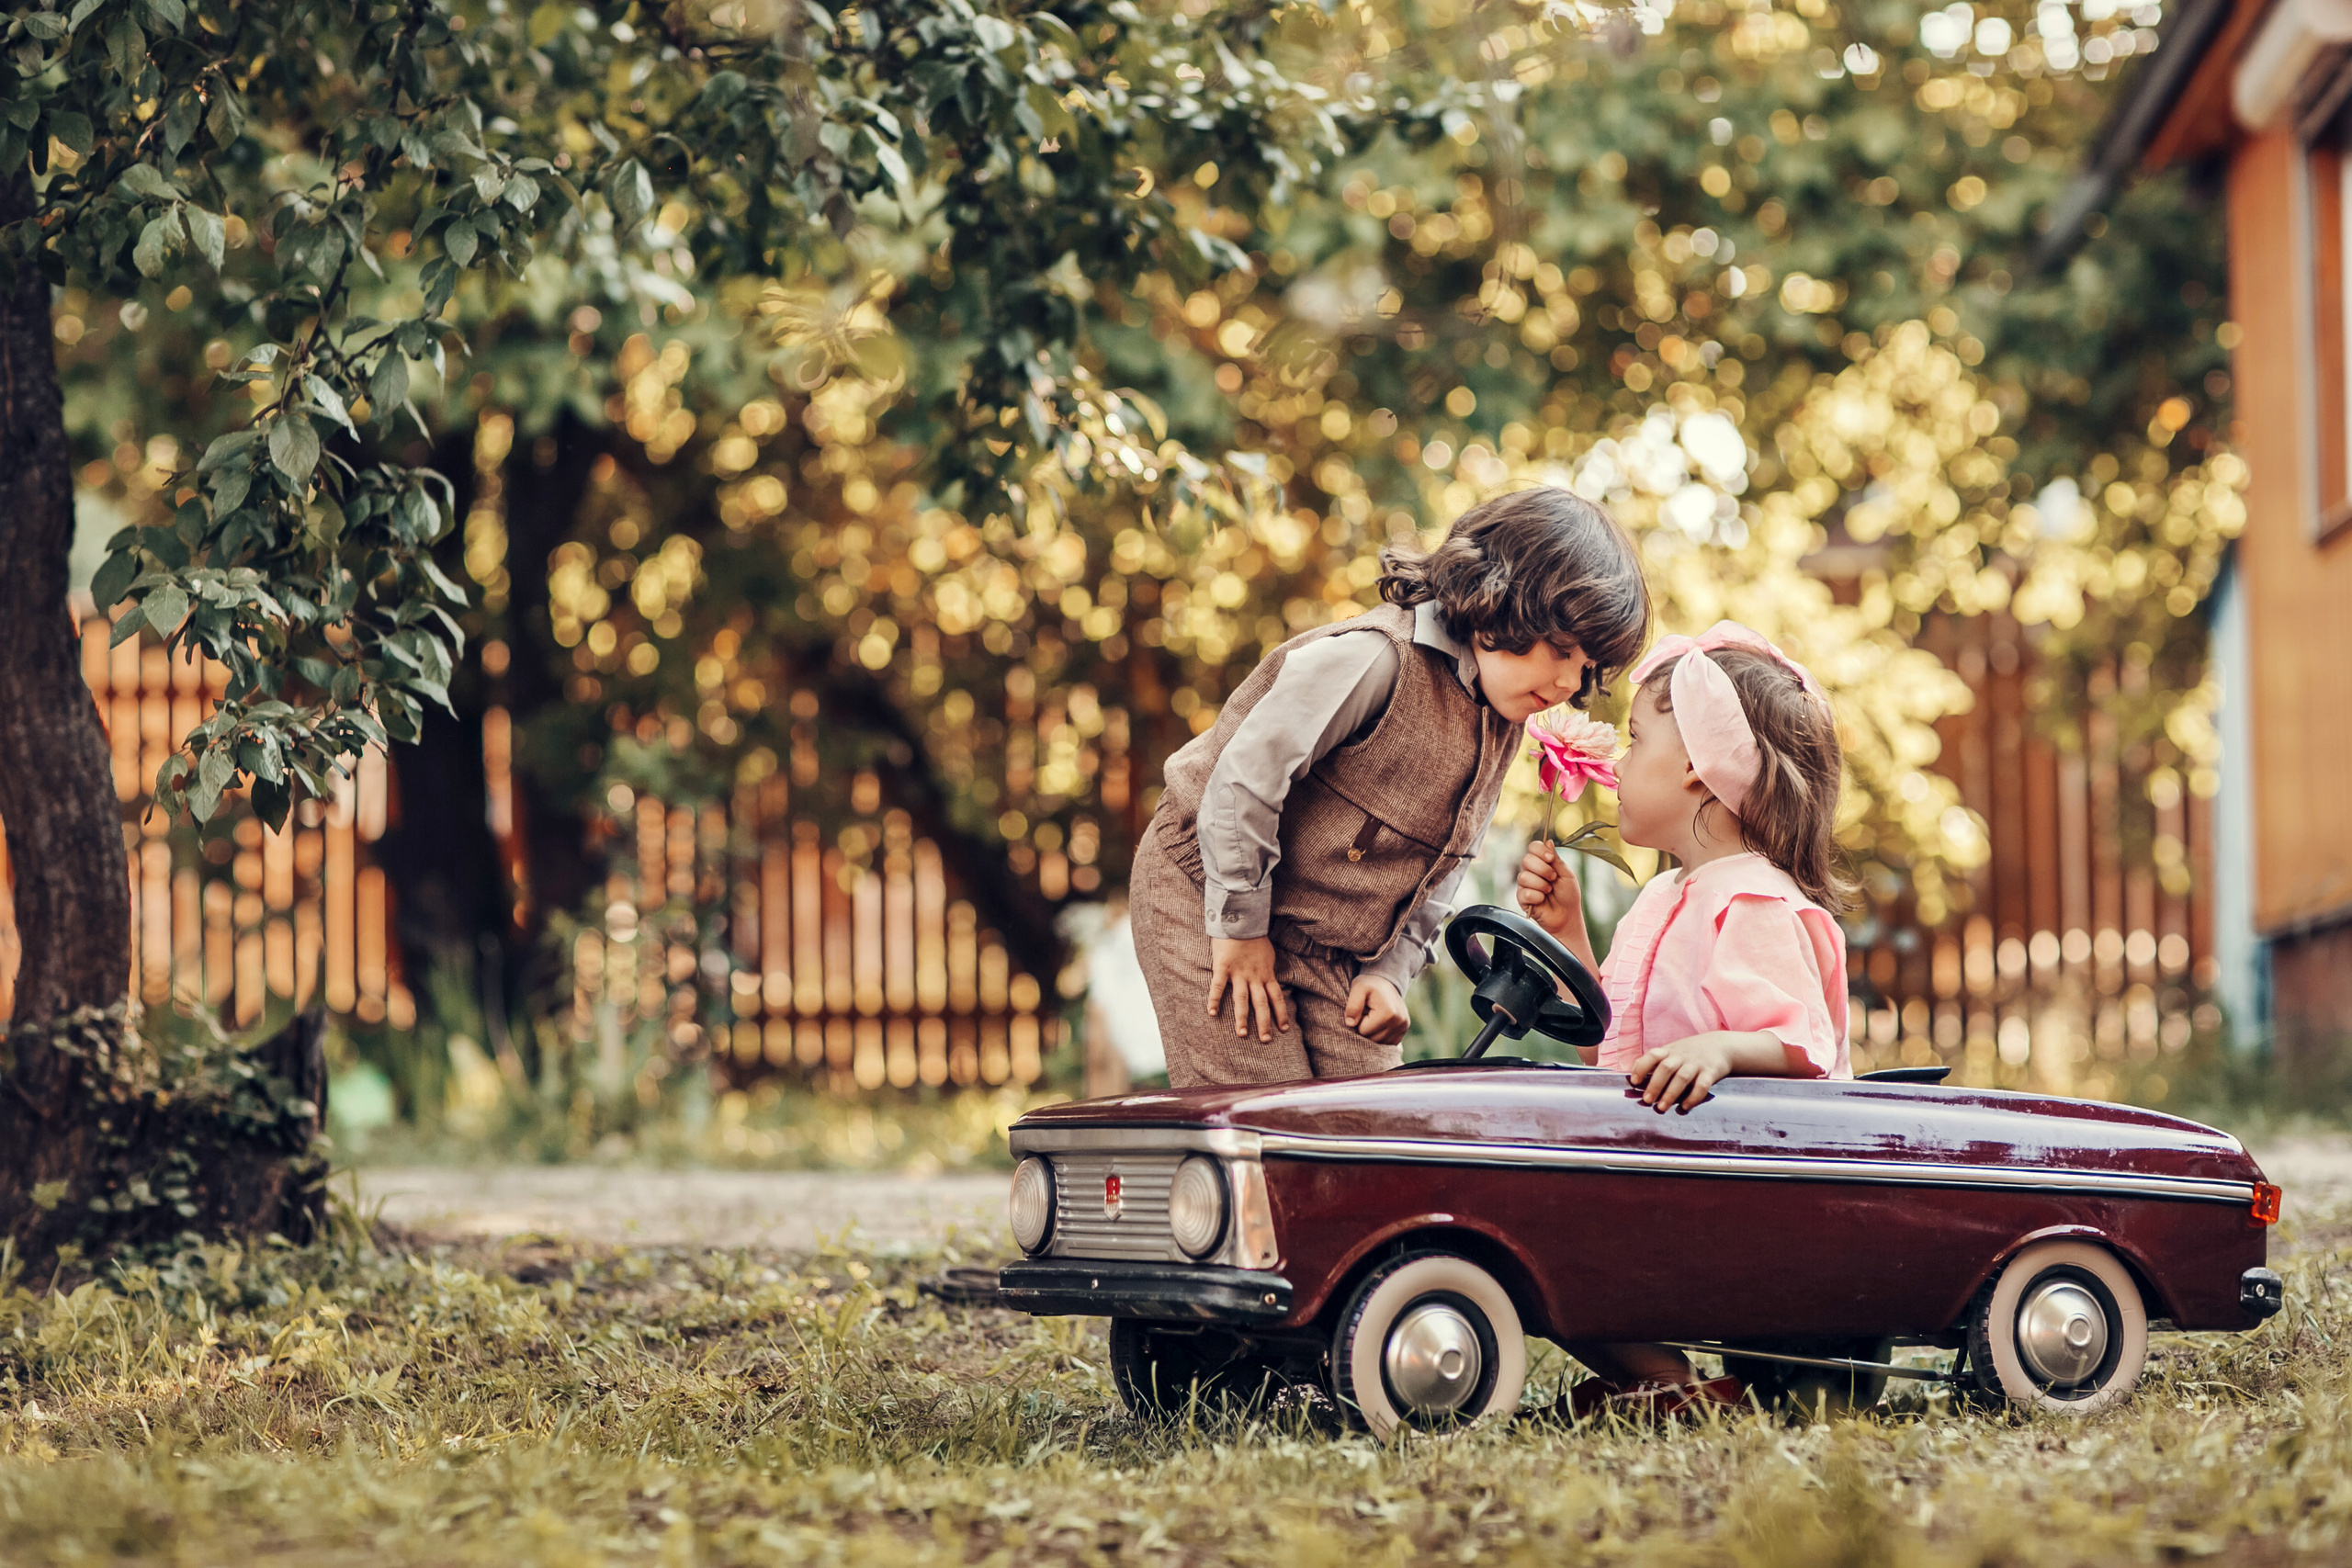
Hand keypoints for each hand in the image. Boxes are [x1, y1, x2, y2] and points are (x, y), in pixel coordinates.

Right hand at [1208, 937, 1292, 1041]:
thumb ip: (1267, 969)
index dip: (1281, 1013)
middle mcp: (1254, 976)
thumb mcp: (1268, 954)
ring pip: (1242, 999)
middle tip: (1266, 1040)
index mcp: (1266, 973)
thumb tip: (1271, 978)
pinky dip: (1215, 1000)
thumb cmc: (1254, 937)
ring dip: (1242, 1017)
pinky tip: (1211, 1013)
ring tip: (1241, 1034)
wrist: (1240, 919)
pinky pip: (1218, 986)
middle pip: (1261, 1003)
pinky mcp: (1223, 967)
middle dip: (1264, 1022)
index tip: (1284, 1029)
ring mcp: (1239, 973)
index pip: (1277, 997)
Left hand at [1344, 974, 1409, 1043]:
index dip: (1359, 1020)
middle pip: (1372, 1039)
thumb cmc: (1369, 985)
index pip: (1363, 1031)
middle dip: (1366, 1028)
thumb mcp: (1358, 988)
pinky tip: (1380, 1023)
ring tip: (1374, 1017)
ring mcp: (1403, 1027)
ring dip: (1373, 1032)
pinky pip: (1387, 1043)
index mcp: (1388, 1013)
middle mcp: (1399, 1022)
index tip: (1363, 1009)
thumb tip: (1350, 1023)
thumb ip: (1352, 1005)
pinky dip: (1381, 1035)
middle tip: (1368, 1013)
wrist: (1385, 982)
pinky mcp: (1404, 1031)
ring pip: (1379, 1043)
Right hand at [1516, 840, 1582, 938]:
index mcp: (1542, 862)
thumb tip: (1548, 842)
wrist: (1567, 916)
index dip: (1540, 851)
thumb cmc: (1568, 895)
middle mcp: (1531, 871)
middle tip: (1553, 879)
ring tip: (1548, 891)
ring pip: (1524, 876)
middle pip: (1526, 860)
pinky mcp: (1522, 898)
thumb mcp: (1566, 874)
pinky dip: (1537, 896)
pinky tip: (1542, 900)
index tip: (1550, 859)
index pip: (1533, 847)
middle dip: (1543, 870)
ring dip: (1541, 885)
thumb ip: (1556, 859)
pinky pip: (1524, 892)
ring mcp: (1525, 884)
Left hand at [1627, 1033, 1741, 1111]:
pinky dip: (1693, 1097)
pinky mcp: (1711, 1072)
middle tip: (1647, 1100)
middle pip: (1666, 1068)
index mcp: (1670, 1051)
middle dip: (1655, 1085)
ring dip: (1671, 1093)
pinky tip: (1685, 1107)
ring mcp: (1697, 1063)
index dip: (1642, 1067)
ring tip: (1661, 1107)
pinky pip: (1702, 1085)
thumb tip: (1632, 1075)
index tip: (1634, 1081)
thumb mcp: (1672, 1051)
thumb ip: (1655, 1062)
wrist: (1722, 1046)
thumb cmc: (1690, 1053)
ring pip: (1682, 1077)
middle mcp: (1682, 1056)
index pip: (1653, 1055)